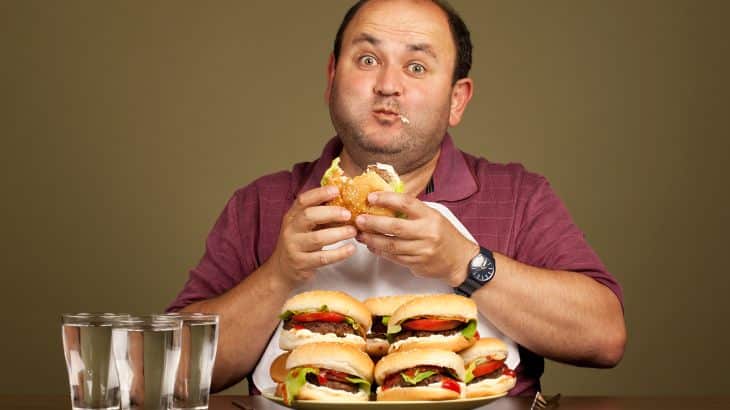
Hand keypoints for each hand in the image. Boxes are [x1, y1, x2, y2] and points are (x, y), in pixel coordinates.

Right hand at [268, 186, 356, 282]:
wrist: (283, 268)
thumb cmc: (300, 242)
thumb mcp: (304, 225)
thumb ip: (320, 214)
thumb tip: (345, 200)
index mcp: (292, 216)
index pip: (303, 200)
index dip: (320, 194)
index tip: (336, 190)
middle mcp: (291, 229)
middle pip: (309, 216)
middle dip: (331, 213)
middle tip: (348, 214)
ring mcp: (294, 247)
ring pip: (317, 238)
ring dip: (338, 233)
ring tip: (353, 231)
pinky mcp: (301, 263)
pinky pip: (323, 258)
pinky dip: (339, 253)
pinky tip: (351, 249)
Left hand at [354, 192, 479, 286]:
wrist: (460, 260)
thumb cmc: (444, 235)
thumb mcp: (434, 216)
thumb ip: (413, 211)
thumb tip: (385, 201)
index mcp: (430, 216)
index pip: (406, 203)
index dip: (387, 199)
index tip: (371, 197)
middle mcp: (427, 232)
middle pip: (395, 227)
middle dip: (373, 223)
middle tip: (359, 220)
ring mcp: (422, 250)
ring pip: (392, 245)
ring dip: (373, 240)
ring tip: (361, 235)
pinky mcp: (418, 264)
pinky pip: (395, 257)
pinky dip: (381, 252)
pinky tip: (372, 246)